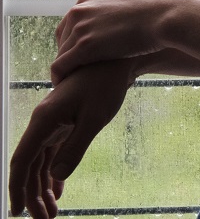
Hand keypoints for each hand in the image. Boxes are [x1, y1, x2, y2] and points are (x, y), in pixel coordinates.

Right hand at [8, 60, 135, 218]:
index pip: (22, 162)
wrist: (116, 62)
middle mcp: (42, 123)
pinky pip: (52, 154)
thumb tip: (55, 178)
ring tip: (52, 214)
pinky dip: (54, 174)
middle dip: (33, 196)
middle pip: (30, 167)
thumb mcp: (94, 119)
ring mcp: (52, 123)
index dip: (17, 189)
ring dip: (44, 188)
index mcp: (43, 122)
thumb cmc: (106, 86)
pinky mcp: (64, 123)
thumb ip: (75, 148)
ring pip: (41, 162)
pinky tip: (59, 192)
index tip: (17, 213)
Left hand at [52, 0, 191, 83]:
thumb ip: (115, 14)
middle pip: (62, 40)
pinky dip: (58, 77)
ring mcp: (80, 29)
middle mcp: (78, 12)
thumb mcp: (127, 7)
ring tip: (67, 82)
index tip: (77, 56)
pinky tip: (62, 85)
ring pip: (60, 54)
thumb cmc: (154, 13)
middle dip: (66, 56)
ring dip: (63, 69)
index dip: (71, 42)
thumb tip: (122, 21)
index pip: (67, 25)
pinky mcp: (84, 47)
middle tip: (73, 71)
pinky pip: (61, 65)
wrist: (164, 17)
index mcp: (87, 1)